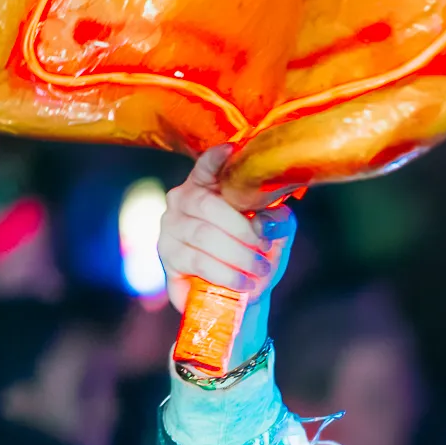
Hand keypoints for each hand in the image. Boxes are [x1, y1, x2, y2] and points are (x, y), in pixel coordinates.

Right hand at [158, 145, 295, 361]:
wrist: (242, 295)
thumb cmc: (257, 255)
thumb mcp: (276, 233)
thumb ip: (277, 218)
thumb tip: (266, 219)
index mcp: (209, 185)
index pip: (207, 166)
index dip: (215, 159)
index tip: (231, 149)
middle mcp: (183, 199)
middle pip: (209, 205)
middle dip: (243, 229)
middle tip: (265, 248)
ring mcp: (171, 226)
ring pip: (205, 235)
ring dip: (240, 255)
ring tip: (259, 269)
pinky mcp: (168, 254)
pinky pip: (199, 260)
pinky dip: (227, 274)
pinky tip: (245, 283)